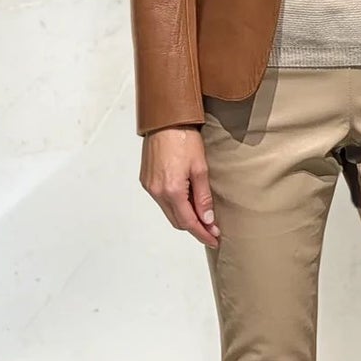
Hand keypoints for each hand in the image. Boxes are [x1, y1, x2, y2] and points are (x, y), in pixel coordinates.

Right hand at [140, 126, 219, 246]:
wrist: (164, 120)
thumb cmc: (184, 138)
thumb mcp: (200, 168)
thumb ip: (203, 197)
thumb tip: (208, 220)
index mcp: (171, 190)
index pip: (189, 222)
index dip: (203, 233)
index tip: (214, 239)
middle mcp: (156, 192)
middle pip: (177, 221)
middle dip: (195, 227)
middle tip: (212, 228)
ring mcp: (149, 186)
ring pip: (169, 212)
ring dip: (185, 216)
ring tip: (202, 215)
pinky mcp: (146, 180)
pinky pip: (161, 201)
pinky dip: (175, 205)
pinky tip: (187, 201)